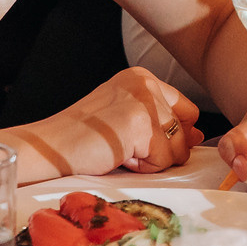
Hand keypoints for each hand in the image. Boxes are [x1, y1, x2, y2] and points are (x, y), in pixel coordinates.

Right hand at [6, 68, 202, 180]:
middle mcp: (146, 82)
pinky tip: (117, 156)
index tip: (142, 141)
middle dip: (158, 150)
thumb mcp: (125, 119)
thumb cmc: (83, 139)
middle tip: (121, 145)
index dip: (174, 134)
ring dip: (149, 160)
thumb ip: (161, 121)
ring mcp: (144, 100)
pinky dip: (142, 168)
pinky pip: (164, 160)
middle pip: (184, 132)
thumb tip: (198, 135)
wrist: (47, 148)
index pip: (187, 111)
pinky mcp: (141, 122)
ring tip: (118, 149)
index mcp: (142, 77)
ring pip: (177, 149)